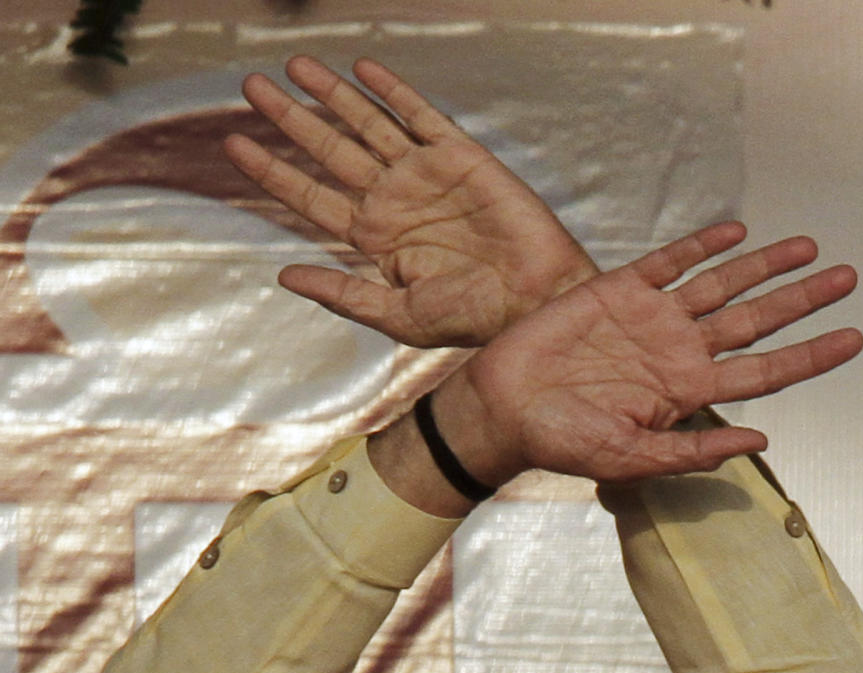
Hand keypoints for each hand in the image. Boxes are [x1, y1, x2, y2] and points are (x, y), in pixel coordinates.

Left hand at [225, 56, 595, 347]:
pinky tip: (362, 69)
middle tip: (249, 87)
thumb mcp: (396, 315)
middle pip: (328, 150)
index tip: (234, 145)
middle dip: (289, 119)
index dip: (272, 171)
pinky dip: (392, 90)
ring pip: (366, 123)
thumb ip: (341, 295)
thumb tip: (283, 276)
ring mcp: (424, 174)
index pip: (310, 197)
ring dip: (330, 94)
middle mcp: (393, 201)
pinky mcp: (460, 154)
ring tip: (293, 66)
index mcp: (374, 239)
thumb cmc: (470, 319)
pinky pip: (419, 114)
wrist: (532, 300)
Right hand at [434, 233, 862, 483]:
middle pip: (755, 321)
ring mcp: (651, 319)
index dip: (809, 356)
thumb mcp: (631, 460)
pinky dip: (702, 246)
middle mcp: (677, 352)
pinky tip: (735, 233)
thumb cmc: (562, 443)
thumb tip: (759, 440)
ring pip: (722, 286)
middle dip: (802, 300)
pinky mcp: (618, 290)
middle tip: (849, 278)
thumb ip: (692, 451)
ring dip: (765, 266)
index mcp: (686, 393)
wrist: (505, 409)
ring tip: (808, 248)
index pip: (764, 371)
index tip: (852, 341)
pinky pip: (669, 262)